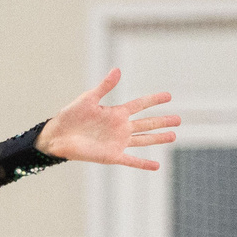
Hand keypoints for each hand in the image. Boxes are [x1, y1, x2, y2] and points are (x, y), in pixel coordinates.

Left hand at [38, 70, 178, 169]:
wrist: (57, 137)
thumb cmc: (70, 116)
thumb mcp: (88, 99)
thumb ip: (105, 86)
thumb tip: (118, 70)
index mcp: (116, 112)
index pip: (140, 105)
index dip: (154, 100)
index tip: (169, 96)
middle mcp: (120, 127)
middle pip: (147, 123)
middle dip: (163, 121)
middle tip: (179, 119)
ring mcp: (117, 142)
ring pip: (144, 140)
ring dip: (158, 138)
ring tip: (173, 136)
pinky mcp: (111, 155)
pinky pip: (131, 160)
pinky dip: (144, 164)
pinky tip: (156, 166)